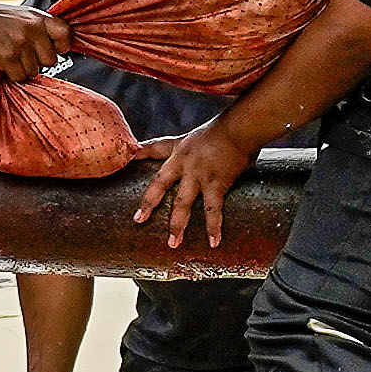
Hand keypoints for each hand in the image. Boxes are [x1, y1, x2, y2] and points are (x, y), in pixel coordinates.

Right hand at [0, 1, 69, 81]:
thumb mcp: (21, 16)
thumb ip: (38, 29)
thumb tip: (54, 48)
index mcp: (38, 17)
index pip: (66, 34)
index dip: (61, 46)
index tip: (53, 49)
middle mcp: (33, 29)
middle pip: (51, 60)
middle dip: (37, 62)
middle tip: (22, 55)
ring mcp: (20, 43)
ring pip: (34, 71)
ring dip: (22, 69)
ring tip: (9, 56)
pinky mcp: (7, 56)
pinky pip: (19, 77)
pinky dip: (11, 75)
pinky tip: (2, 63)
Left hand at [133, 119, 255, 248]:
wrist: (241, 128)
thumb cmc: (229, 128)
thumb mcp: (204, 133)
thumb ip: (198, 145)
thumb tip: (201, 151)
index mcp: (181, 148)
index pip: (156, 148)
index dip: (140, 153)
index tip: (129, 158)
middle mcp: (184, 162)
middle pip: (160, 184)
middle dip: (149, 202)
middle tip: (138, 220)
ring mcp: (198, 174)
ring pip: (182, 203)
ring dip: (177, 225)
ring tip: (173, 243)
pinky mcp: (216, 183)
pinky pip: (213, 210)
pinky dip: (214, 227)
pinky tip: (214, 242)